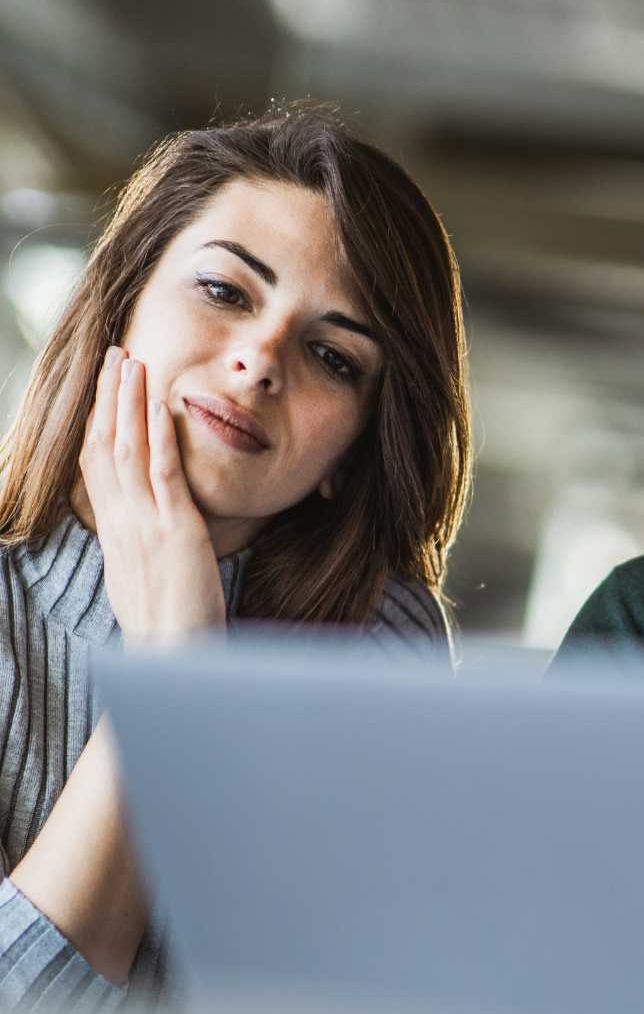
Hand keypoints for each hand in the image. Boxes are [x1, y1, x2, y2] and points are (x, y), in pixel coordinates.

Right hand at [76, 347, 224, 645]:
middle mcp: (122, 521)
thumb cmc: (168, 625)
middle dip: (108, 397)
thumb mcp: (145, 577)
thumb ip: (143, 547)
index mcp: (114, 530)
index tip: (104, 389)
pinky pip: (162, 474)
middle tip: (114, 355)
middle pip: (105, 445)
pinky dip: (158, 436)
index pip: (97, 463)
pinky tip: (160, 405)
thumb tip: (146, 533)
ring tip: (132, 361)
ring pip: (127, 449)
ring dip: (129, 402)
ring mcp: (145, 523)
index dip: (98, 421)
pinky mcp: (175, 530)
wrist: (173, 658)